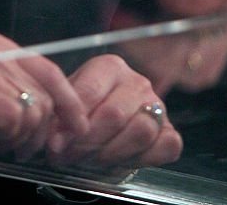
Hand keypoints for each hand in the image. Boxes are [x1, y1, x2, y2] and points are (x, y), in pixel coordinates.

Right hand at [0, 32, 88, 160]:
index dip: (69, 101)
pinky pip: (13, 120)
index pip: (50, 70)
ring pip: (33, 111)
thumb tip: (27, 116)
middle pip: (47, 94)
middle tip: (24, 148)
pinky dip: (4, 139)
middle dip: (43, 130)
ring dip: (21, 138)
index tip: (75, 126)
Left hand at [45, 54, 182, 178]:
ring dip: (112, 152)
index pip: (90, 92)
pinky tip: (123, 160)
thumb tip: (56, 137)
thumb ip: (60, 115)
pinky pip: (168, 146)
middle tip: (71, 155)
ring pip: (141, 130)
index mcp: (109, 67)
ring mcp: (157, 106)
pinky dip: (145, 158)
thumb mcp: (67, 106)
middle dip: (88, 142)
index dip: (71, 123)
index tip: (56, 143)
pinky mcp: (169, 131)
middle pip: (115, 114)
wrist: (102, 126)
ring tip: (92, 159)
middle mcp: (136, 82)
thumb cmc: (83, 113)